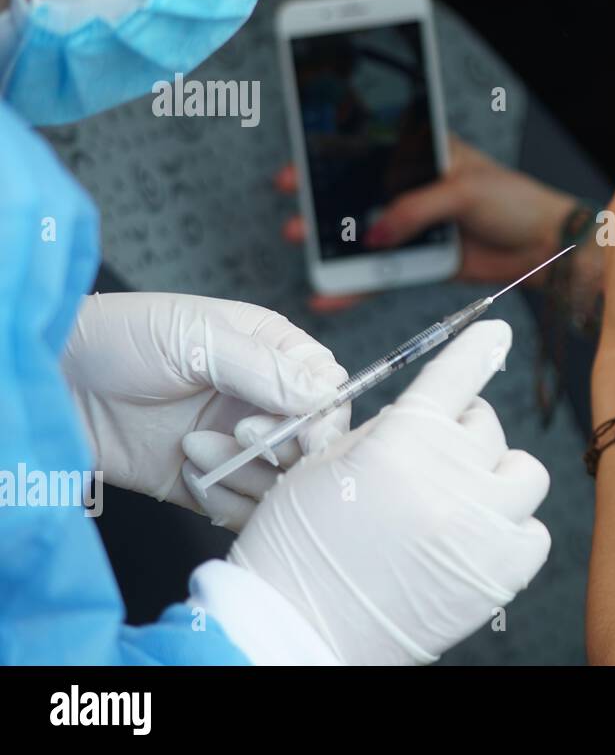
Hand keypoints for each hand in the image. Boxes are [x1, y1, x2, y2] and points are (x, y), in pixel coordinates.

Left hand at [63, 292, 349, 529]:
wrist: (54, 382)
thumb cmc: (117, 339)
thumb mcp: (196, 337)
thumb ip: (263, 368)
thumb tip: (322, 393)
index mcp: (270, 352)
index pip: (327, 390)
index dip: (325, 417)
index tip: (309, 435)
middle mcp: (260, 400)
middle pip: (312, 442)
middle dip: (284, 447)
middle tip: (245, 437)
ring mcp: (236, 444)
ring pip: (280, 481)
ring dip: (245, 474)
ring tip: (196, 450)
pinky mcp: (208, 483)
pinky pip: (242, 509)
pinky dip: (224, 501)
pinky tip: (188, 473)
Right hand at [229, 320, 551, 664]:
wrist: (294, 631)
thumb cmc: (297, 550)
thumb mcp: (325, 465)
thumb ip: (387, 429)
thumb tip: (433, 413)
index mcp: (404, 439)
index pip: (458, 373)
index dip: (479, 347)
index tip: (496, 335)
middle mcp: (451, 477)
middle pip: (487, 425)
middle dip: (461, 432)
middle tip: (433, 461)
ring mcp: (481, 527)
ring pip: (524, 472)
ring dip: (497, 477)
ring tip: (463, 499)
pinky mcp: (499, 573)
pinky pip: (534, 531)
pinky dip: (511, 530)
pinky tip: (476, 540)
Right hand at [278, 135, 578, 311]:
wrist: (543, 244)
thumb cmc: (515, 201)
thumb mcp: (464, 191)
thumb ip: (416, 209)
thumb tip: (376, 232)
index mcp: (423, 156)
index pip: (369, 152)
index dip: (333, 157)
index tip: (301, 167)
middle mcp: (413, 189)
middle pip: (358, 196)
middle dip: (322, 205)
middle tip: (294, 213)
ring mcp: (415, 226)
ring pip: (365, 236)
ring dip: (333, 245)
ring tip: (303, 246)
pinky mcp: (422, 261)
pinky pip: (382, 273)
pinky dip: (358, 284)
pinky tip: (332, 292)